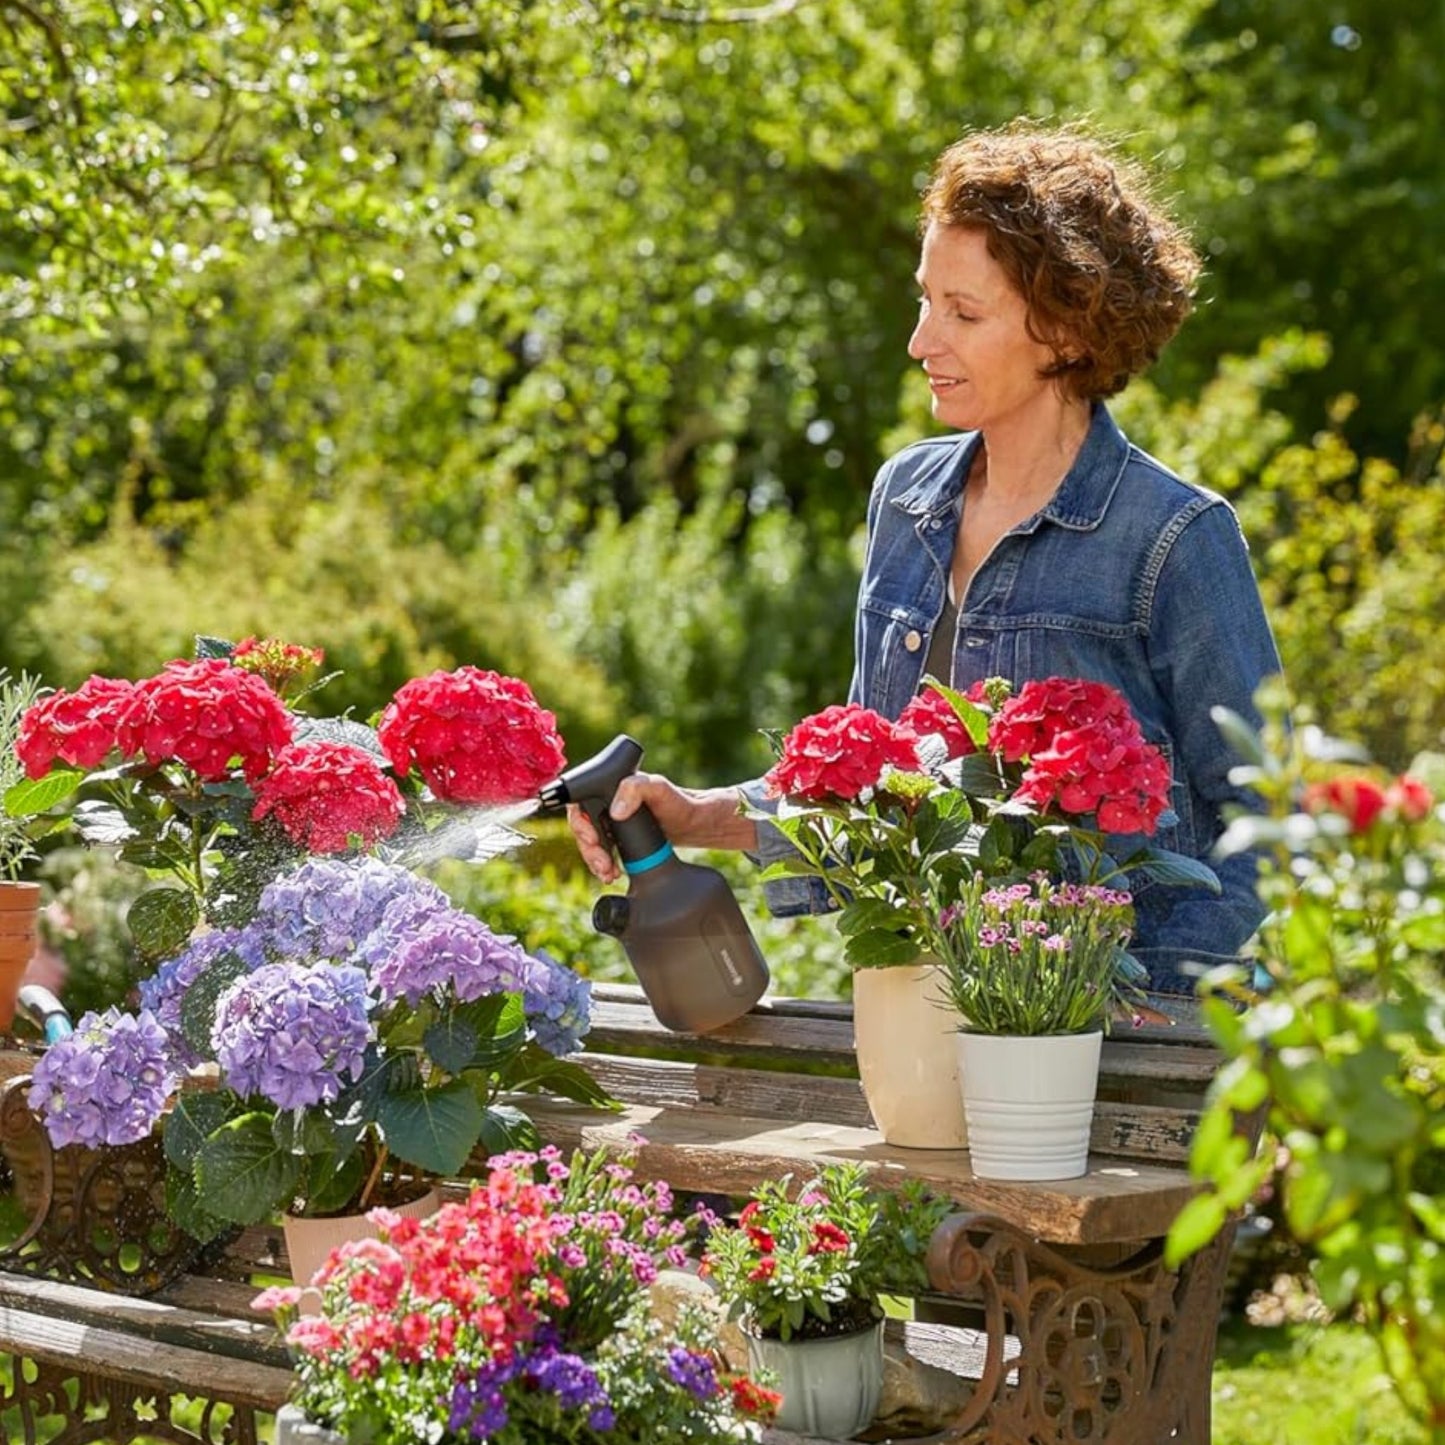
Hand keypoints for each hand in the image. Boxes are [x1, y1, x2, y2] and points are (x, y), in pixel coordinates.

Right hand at [566, 773, 758, 882]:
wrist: (696, 825)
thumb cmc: (679, 802)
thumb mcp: (659, 789)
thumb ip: (636, 790)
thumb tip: (615, 812)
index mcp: (611, 786)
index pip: (579, 802)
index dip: (579, 822)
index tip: (591, 838)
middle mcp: (609, 802)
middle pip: (582, 826)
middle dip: (588, 848)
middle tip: (602, 862)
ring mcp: (613, 821)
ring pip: (590, 842)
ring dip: (593, 860)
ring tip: (607, 873)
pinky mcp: (621, 837)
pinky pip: (602, 851)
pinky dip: (602, 865)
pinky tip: (611, 874)